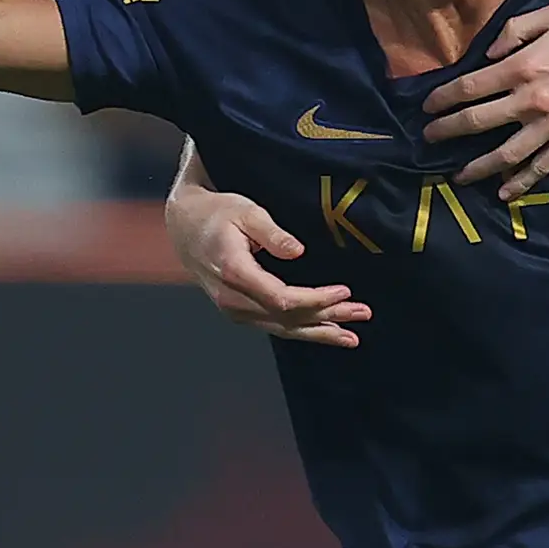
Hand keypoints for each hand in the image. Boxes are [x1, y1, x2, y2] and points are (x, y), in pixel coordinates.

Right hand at [168, 178, 368, 346]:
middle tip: (363, 313)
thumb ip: (272, 233)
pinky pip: (275, 326)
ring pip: (282, 328)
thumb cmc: (217, 213)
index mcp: (235, 273)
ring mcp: (233, 310)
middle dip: (328, 317)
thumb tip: (297, 251)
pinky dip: (303, 331)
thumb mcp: (245, 211)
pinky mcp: (239, 311)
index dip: (316, 300)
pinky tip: (326, 332)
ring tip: (352, 337)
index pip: (282, 299)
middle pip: (288, 318)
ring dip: (320, 332)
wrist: (185, 227)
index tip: (345, 291)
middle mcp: (232, 299)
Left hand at [420, 2, 548, 187]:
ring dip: (477, 167)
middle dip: (447, 131)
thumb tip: (488, 54)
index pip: (470, 87)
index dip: (443, 99)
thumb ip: (516, 29)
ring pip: (504, 153)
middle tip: (428, 139)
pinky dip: (521, 182)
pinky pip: (541, 166)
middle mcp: (531, 100)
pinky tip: (503, 192)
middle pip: (477, 122)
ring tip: (457, 176)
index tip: (427, 107)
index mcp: (523, 66)